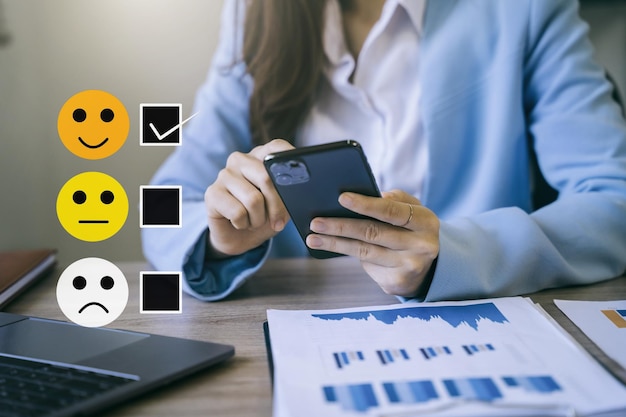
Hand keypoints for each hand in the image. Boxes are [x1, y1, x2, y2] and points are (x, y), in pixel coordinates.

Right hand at [204, 139, 293, 256]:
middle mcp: (240, 159)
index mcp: (260, 156)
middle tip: (277, 221)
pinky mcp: (212, 193)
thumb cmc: (263, 217)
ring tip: (255, 221)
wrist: (238, 238)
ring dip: (258, 219)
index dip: (290, 165)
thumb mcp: (283, 205)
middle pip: (266, 178)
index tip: (299, 185)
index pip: (278, 149)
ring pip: (253, 199)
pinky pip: (237, 212)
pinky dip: (244, 224)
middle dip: (277, 207)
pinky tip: (240, 223)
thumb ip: (290, 192)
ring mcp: (224, 174)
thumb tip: (299, 189)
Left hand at [306, 190, 439, 296]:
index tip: (341, 198)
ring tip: (313, 237)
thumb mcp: (413, 210)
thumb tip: (370, 195)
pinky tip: (329, 247)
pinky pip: (366, 265)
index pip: (392, 211)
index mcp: (425, 222)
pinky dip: (346, 254)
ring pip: (364, 251)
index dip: (366, 205)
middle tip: (316, 222)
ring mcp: (409, 267)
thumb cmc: (412, 229)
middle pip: (373, 233)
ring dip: (335, 243)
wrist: (428, 268)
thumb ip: (395, 199)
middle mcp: (421, 246)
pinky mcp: (396, 282)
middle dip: (341, 226)